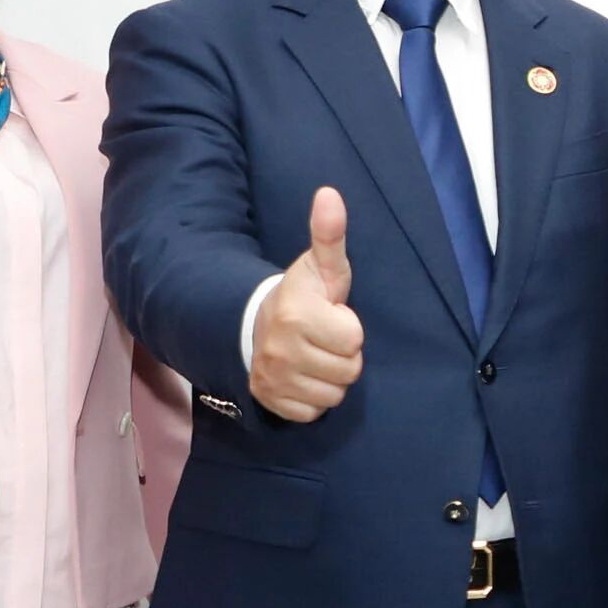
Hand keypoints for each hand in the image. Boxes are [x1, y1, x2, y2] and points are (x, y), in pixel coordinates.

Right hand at [252, 186, 365, 420]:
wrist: (253, 326)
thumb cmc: (301, 295)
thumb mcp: (318, 266)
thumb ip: (329, 234)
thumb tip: (330, 194)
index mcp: (297, 314)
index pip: (354, 338)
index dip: (348, 326)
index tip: (331, 315)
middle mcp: (281, 350)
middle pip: (348, 370)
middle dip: (342, 354)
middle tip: (324, 338)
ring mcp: (274, 379)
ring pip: (333, 395)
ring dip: (331, 378)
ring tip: (315, 355)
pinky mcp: (271, 402)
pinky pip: (313, 413)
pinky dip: (313, 398)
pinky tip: (304, 376)